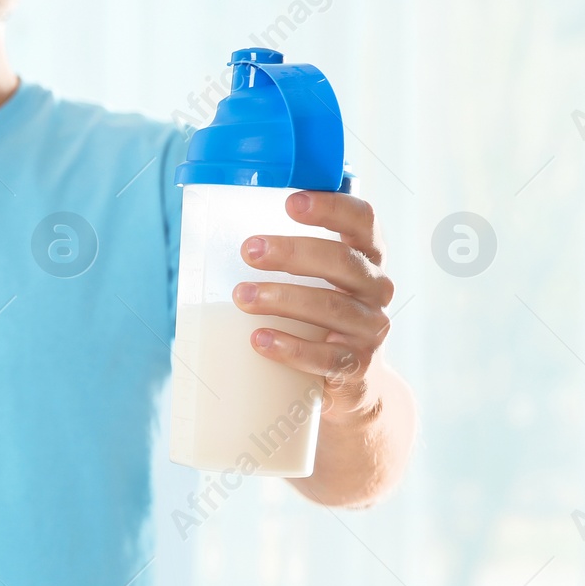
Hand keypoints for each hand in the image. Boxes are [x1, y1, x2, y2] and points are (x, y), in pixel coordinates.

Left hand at [233, 190, 393, 422]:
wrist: (353, 383)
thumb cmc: (318, 318)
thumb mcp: (314, 282)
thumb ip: (285, 257)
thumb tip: (208, 234)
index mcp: (365, 257)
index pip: (362, 221)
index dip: (332, 207)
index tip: (290, 202)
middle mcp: (375, 289)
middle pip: (342, 262)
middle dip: (293, 252)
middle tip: (249, 250)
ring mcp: (369, 329)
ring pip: (330, 307)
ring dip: (282, 298)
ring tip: (242, 296)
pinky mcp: (356, 367)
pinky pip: (326, 357)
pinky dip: (290, 348)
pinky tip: (259, 340)